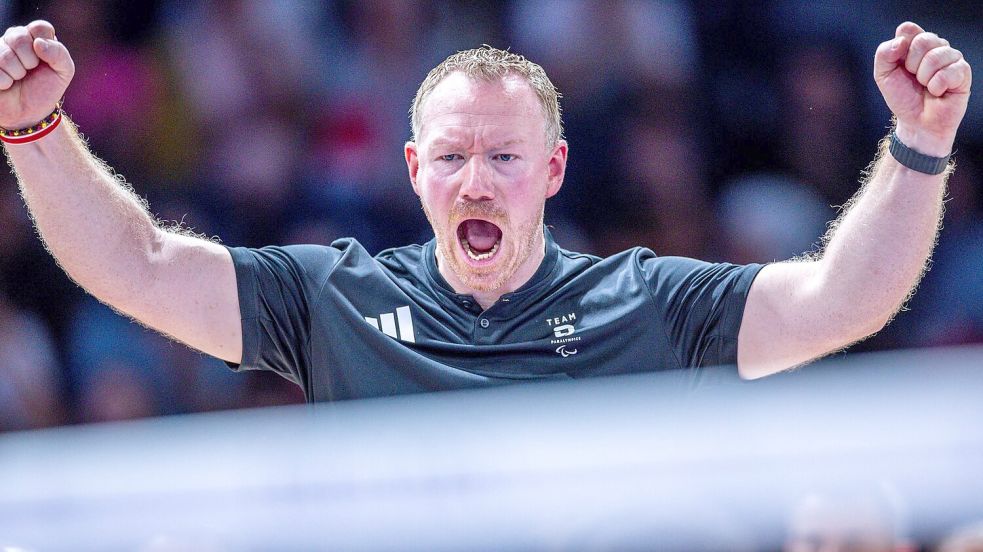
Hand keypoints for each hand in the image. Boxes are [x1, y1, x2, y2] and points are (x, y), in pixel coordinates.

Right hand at [0, 20, 73, 130]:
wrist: (27, 113)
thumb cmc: (45, 89)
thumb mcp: (63, 72)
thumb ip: (59, 54)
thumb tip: (38, 43)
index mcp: (35, 37)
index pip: (40, 27)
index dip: (45, 46)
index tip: (45, 61)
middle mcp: (14, 38)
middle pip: (19, 37)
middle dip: (30, 61)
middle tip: (30, 71)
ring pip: (5, 55)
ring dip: (16, 73)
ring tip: (18, 78)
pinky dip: (4, 81)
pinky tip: (6, 84)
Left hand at [874, 22, 971, 155]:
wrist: (917, 122)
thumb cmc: (903, 97)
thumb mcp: (883, 76)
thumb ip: (884, 54)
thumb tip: (901, 41)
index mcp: (915, 44)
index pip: (908, 29)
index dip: (900, 47)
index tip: (900, 65)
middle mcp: (935, 47)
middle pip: (923, 40)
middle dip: (912, 65)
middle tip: (914, 79)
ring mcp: (951, 58)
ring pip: (936, 55)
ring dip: (924, 77)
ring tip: (926, 87)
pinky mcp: (963, 72)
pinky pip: (949, 72)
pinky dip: (937, 86)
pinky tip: (938, 92)